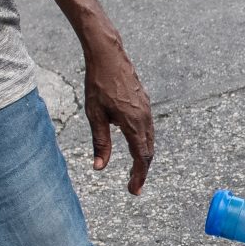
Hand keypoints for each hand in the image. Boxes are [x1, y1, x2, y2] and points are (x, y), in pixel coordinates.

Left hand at [80, 36, 154, 193]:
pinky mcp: (144, 102)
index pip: (140, 157)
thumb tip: (99, 167)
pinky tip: (133, 144)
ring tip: (134, 169)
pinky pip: (148, 128)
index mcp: (133, 123)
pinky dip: (143, 142)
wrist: (108, 55)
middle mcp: (144, 118)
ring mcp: (146, 109)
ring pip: (149, 139)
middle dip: (142, 170)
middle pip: (148, 151)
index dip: (138, 176)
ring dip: (143, 156)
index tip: (133, 191)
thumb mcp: (95, 115)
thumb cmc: (98, 84)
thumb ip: (100, 142)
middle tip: (133, 186)